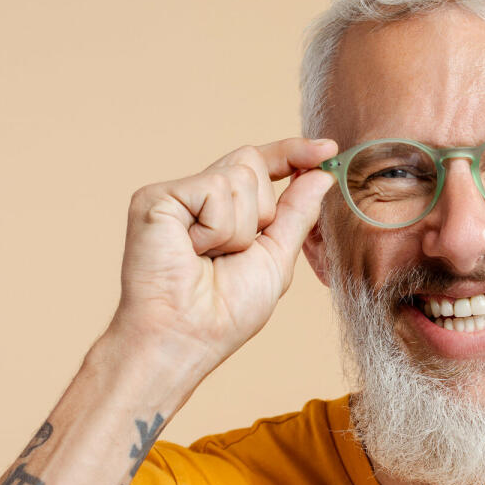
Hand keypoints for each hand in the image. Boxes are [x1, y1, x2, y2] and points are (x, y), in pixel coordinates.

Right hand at [106, 138, 337, 371]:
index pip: (261, 165)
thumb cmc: (225, 311)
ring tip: (210, 257)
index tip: (328, 148)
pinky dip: (218, 229)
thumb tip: (321, 174)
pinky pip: (216, 189)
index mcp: (223, 210)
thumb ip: (297, 213)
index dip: (293, 153)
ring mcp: (175, 194)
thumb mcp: (276, 257)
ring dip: (241, 229)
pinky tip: (194, 251)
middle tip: (235, 253)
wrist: (187, 336)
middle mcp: (196, 196)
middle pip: (252, 162)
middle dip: (264, 211)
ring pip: (240, 177)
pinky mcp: (156, 197)